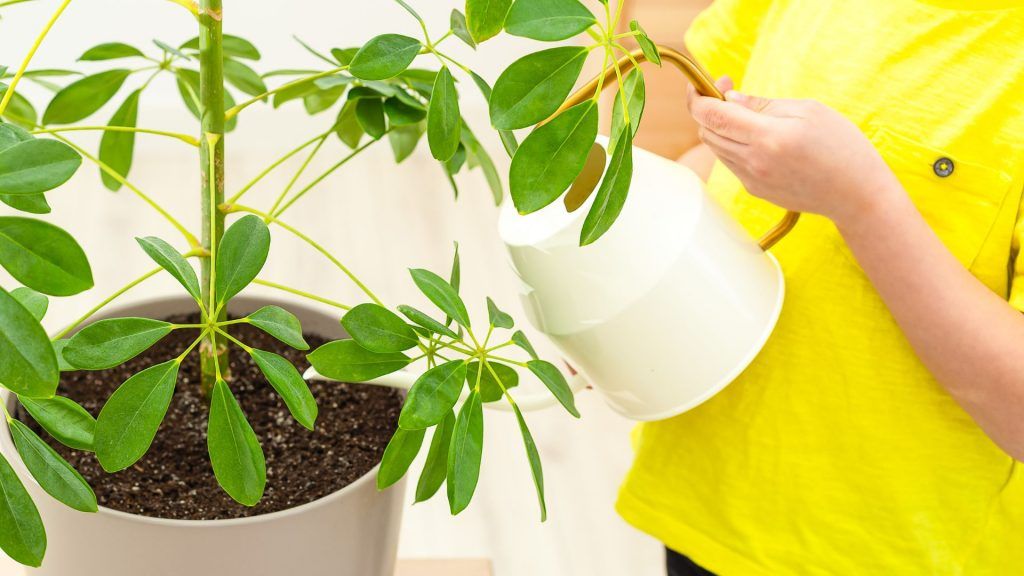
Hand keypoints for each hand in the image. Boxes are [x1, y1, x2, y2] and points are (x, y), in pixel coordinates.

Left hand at [686, 80, 900, 227]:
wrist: (856, 193)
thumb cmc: (840, 145)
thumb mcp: (808, 110)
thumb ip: (762, 104)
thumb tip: (729, 98)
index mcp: (767, 137)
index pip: (712, 116)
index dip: (699, 97)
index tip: (703, 84)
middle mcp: (753, 162)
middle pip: (707, 132)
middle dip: (708, 109)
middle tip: (729, 92)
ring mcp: (751, 180)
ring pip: (716, 148)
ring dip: (720, 128)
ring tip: (746, 115)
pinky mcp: (754, 190)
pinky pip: (731, 162)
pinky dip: (733, 145)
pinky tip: (758, 138)